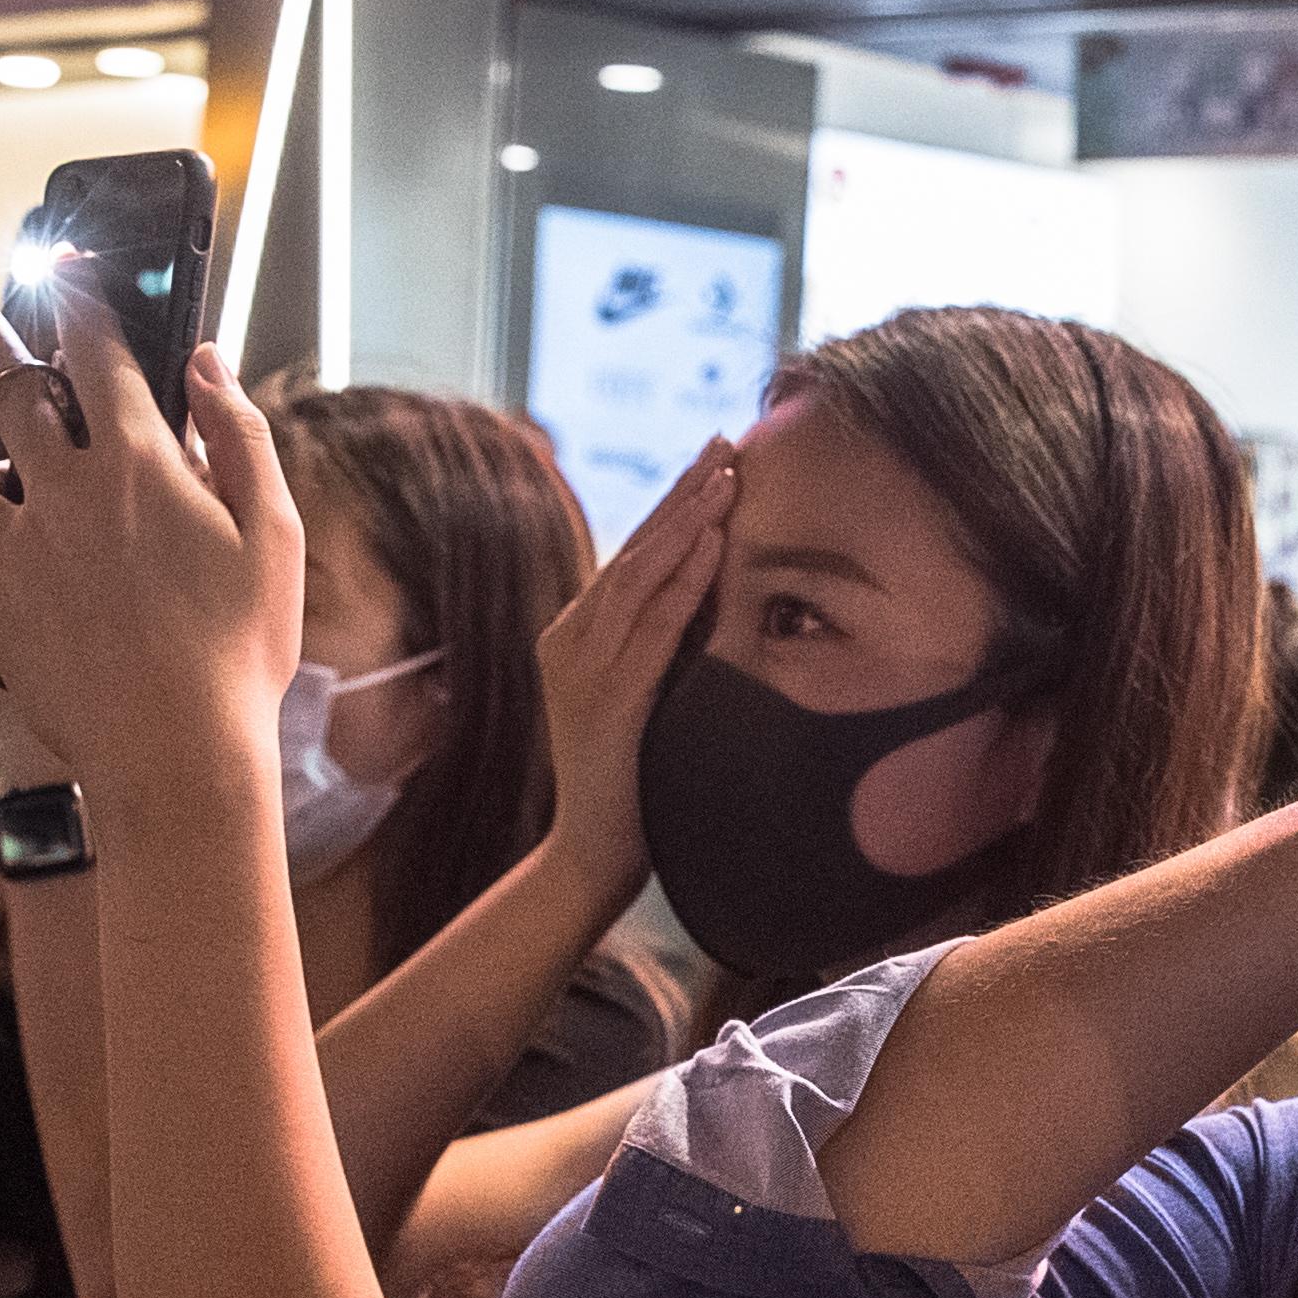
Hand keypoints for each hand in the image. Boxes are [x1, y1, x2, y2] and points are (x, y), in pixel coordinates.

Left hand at [0, 265, 290, 805]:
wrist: (176, 757)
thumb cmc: (243, 649)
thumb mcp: (271, 532)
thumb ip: (237, 434)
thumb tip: (204, 363)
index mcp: (136, 460)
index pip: (95, 347)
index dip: (78, 294)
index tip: (61, 260)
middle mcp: (62, 491)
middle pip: (6, 385)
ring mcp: (18, 551)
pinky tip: (4, 571)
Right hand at [530, 440, 736, 895]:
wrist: (590, 855)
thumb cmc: (631, 781)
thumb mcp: (645, 698)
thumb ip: (662, 647)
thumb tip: (714, 596)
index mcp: (576, 636)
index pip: (631, 555)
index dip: (673, 504)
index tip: (714, 459)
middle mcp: (571, 641)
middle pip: (633, 550)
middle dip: (682, 492)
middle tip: (725, 442)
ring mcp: (585, 668)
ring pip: (641, 575)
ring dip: (688, 521)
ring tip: (726, 476)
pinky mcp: (607, 699)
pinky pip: (653, 626)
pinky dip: (685, 580)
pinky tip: (714, 542)